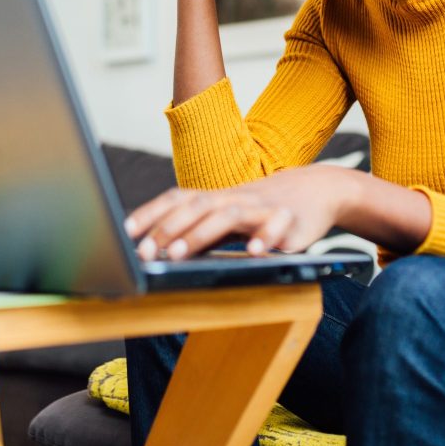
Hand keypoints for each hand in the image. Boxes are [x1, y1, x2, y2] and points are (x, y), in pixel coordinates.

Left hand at [123, 166, 358, 260]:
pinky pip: (277, 227)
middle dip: (167, 229)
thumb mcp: (228, 215)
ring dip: (200, 234)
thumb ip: (200, 229)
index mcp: (216, 197)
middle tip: (145, 252)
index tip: (126, 232)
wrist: (317, 190)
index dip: (151, 213)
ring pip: (228, 215)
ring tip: (177, 254)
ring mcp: (262, 207)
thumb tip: (159, 248)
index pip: (178, 199)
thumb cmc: (263, 208)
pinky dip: (265, 238)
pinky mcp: (289, 221)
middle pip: (196, 207)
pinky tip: (255, 253)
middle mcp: (235, 198)